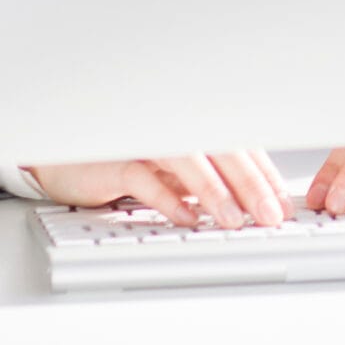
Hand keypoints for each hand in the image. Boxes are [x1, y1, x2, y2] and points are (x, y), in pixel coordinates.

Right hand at [26, 149, 291, 227]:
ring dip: (215, 192)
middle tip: (270, 215)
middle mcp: (171, 124)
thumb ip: (202, 177)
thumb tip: (248, 201)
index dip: (263, 173)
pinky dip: (169, 200)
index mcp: (189, 123)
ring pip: (188, 160)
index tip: (281, 202)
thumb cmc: (120, 159)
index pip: (238, 144)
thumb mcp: (169, 168)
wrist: (63, 156)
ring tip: (235, 220)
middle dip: (250, 184)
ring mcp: (142, 138)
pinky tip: (188, 219)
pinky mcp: (113, 159)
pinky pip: (145, 179)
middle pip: (221, 150)